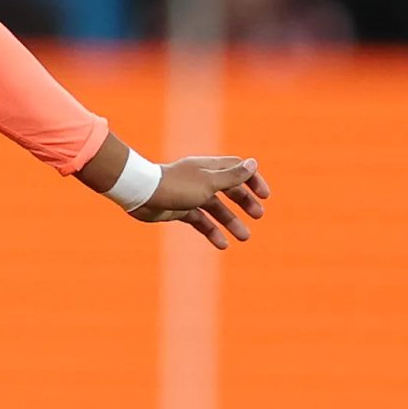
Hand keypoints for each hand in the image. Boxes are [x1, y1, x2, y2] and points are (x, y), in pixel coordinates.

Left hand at [131, 156, 270, 248]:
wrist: (142, 195)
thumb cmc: (177, 186)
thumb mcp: (209, 183)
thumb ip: (232, 176)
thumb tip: (253, 163)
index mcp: (210, 168)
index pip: (238, 168)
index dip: (253, 180)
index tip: (264, 195)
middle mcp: (202, 179)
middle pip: (229, 188)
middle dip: (244, 202)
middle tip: (258, 215)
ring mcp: (191, 195)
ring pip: (216, 208)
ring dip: (231, 221)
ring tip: (245, 237)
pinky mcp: (180, 210)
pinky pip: (200, 221)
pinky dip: (211, 231)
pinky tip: (222, 245)